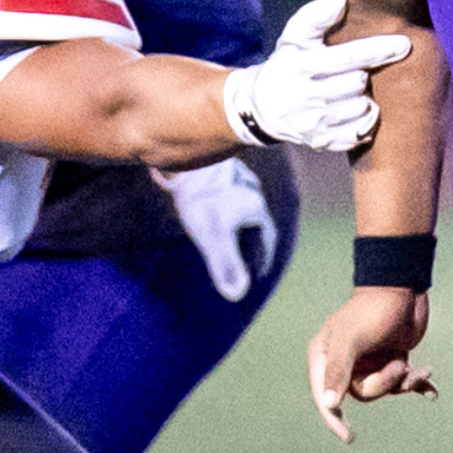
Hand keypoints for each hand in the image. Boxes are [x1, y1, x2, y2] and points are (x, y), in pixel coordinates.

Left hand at [158, 158, 277, 302]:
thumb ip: (225, 265)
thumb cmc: (201, 198)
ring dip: (239, 223)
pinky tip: (210, 210)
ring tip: (228, 237)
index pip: (267, 237)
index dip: (264, 257)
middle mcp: (252, 191)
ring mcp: (237, 177)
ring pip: (242, 205)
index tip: (259, 273)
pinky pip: (226, 193)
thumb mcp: (213, 237)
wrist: (184, 158)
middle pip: (257, 222)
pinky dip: (223, 207)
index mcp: (256, 208)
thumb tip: (237, 295)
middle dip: (252, 242)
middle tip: (244, 259)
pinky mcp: (218, 168)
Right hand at [222, 0, 407, 151]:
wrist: (262, 108)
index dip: (379, 49)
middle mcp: (306, 97)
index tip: (405, 43)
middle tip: (351, 72)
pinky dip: (364, 120)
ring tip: (349, 92)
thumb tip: (341, 1)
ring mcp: (314, 124)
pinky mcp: (323, 143)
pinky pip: (361, 132)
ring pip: (363, 108)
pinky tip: (353, 111)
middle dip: (362, 74)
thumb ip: (314, 16)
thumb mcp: (294, 37)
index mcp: (300, 66)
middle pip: (359, 82)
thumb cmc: (287, 65)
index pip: (348, 57)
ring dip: (364, 97)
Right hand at [308, 286, 436, 442]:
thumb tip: (328, 404)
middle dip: (384, 383)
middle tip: (399, 365)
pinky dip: (417, 384)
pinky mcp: (393, 358)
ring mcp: (370, 361)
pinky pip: (402, 383)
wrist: (405, 286)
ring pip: (384, 390)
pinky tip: (431, 390)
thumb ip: (338, 370)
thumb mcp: (352, 339)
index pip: (325, 396)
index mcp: (326, 355)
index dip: (334, 419)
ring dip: (402, 381)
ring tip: (416, 366)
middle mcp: (346, 361)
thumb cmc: (374, 309)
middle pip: (361, 394)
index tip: (348, 437)